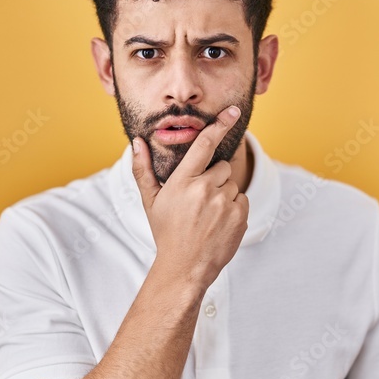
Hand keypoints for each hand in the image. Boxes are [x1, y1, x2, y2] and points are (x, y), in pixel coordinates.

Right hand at [131, 105, 248, 288]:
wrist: (185, 267)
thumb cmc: (166, 231)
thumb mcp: (150, 201)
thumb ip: (143, 169)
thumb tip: (137, 142)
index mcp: (183, 181)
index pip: (205, 144)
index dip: (220, 125)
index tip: (233, 112)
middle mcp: (206, 189)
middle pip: (222, 167)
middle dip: (214, 178)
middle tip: (199, 200)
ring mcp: (225, 203)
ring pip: (232, 184)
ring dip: (224, 194)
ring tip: (208, 215)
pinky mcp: (240, 216)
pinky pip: (242, 199)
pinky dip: (234, 208)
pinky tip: (219, 223)